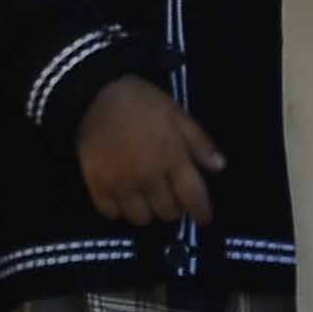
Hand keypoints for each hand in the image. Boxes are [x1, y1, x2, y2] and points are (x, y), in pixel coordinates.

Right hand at [71, 74, 217, 231]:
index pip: (193, 198)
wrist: (93, 93)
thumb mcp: (176, 114)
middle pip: (167, 213)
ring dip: (147, 211)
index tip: (203, 217)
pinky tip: (122, 196)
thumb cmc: (141, 102)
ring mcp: (120, 183)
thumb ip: (199, 142)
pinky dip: (119, 210)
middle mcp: (148, 176)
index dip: (201, 212)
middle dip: (173, 206)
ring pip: (141, 218)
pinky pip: (111, 213)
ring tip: (145, 197)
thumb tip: (219, 167)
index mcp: (171, 158)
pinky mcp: (97, 185)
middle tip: (169, 194)